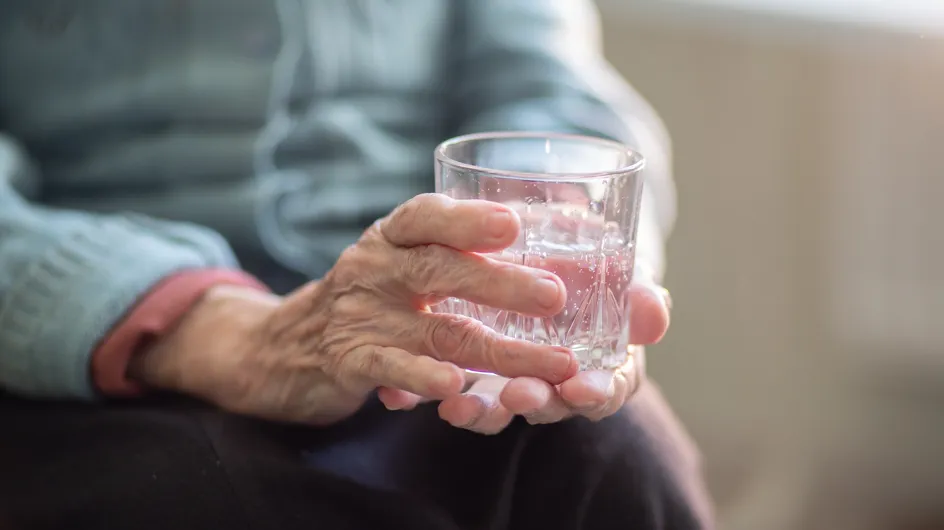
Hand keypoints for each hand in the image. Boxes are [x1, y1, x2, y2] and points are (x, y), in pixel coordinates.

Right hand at [130, 194, 577, 424]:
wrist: (278, 347)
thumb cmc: (362, 300)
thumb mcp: (395, 264)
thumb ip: (448, 254)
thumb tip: (539, 231)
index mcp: (390, 238)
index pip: (425, 216)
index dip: (468, 219)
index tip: (514, 224)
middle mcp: (374, 268)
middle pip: (442, 270)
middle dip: (503, 284)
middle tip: (556, 296)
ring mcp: (359, 315)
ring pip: (437, 330)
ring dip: (500, 349)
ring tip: (555, 364)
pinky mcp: (347, 360)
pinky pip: (390, 367)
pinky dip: (423, 376)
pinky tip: (456, 386)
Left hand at [377, 264, 670, 433]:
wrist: (524, 246)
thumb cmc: (579, 262)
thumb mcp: (609, 267)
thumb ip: (633, 292)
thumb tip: (656, 313)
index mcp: (595, 358)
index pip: (606, 389)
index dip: (598, 393)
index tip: (583, 389)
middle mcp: (550, 377)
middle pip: (548, 403)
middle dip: (536, 402)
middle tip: (520, 395)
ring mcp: (504, 377)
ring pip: (495, 405)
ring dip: (481, 409)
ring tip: (459, 406)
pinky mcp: (460, 369)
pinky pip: (444, 389)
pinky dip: (425, 395)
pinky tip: (403, 396)